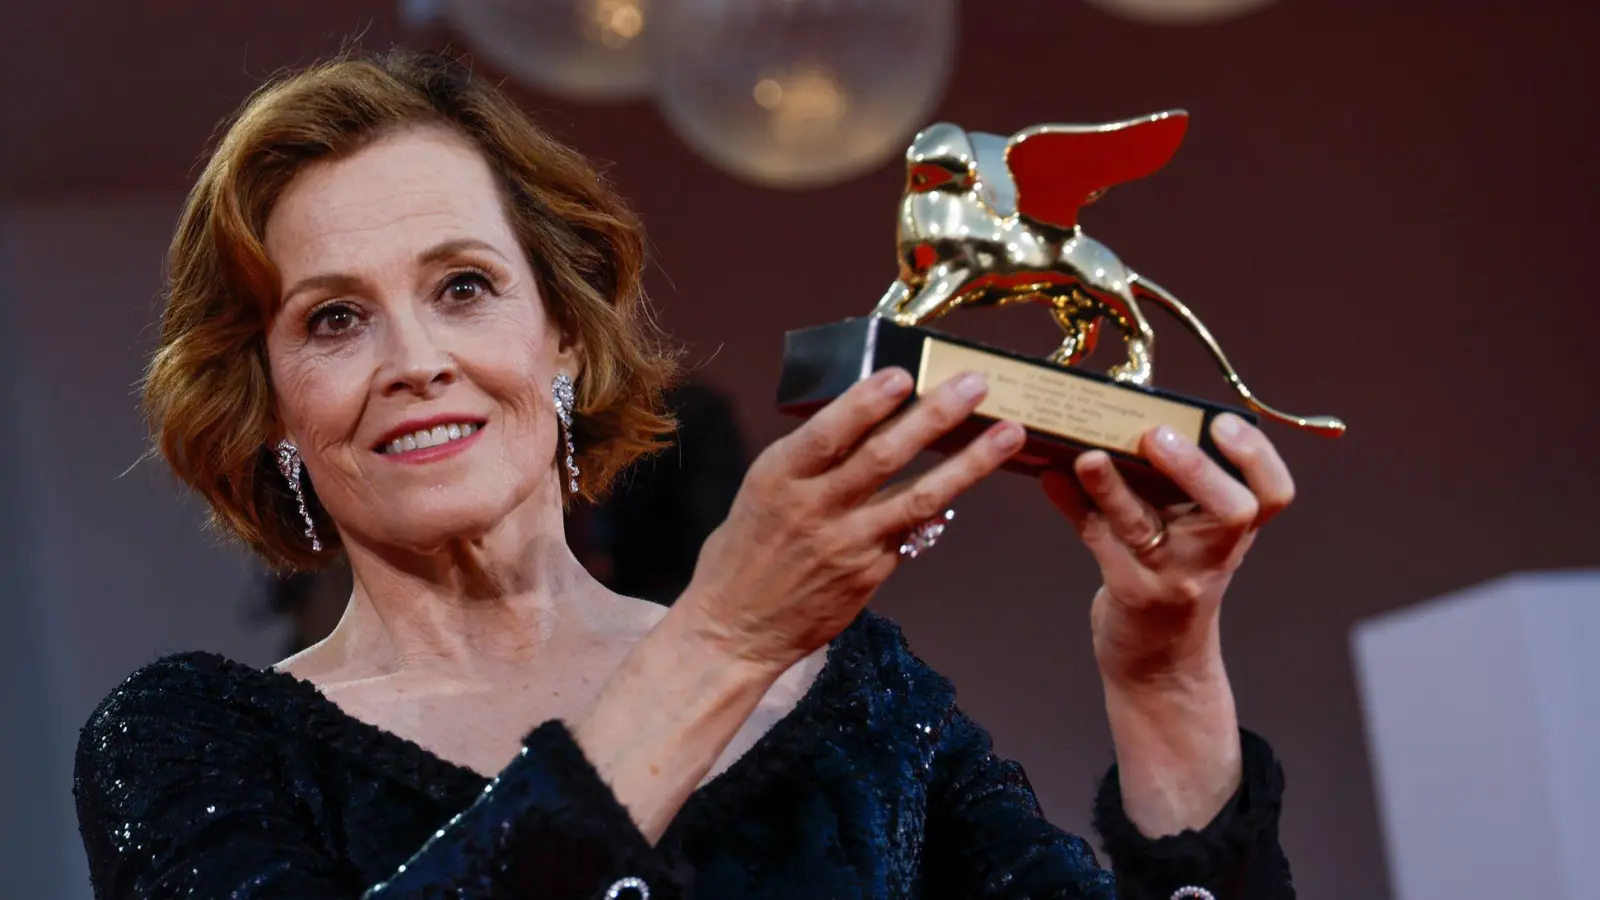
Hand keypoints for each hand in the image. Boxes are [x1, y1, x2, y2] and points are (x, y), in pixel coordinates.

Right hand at [677, 367, 1024, 673]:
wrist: (736, 628)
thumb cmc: (745, 551)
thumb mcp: (763, 490)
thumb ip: (809, 460)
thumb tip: (864, 418)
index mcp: (779, 476)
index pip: (830, 430)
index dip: (868, 401)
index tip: (904, 373)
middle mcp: (815, 507)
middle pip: (885, 455)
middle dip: (936, 416)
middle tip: (975, 385)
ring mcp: (848, 543)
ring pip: (919, 497)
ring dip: (969, 463)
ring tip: (1008, 433)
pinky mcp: (870, 573)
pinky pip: (912, 531)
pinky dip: (942, 504)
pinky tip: (968, 483)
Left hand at [1043, 413, 1294, 689]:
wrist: (1160, 658)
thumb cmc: (1175, 573)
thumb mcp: (1196, 534)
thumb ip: (1182, 485)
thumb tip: (1130, 413)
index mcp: (1238, 530)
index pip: (1272, 493)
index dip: (1257, 455)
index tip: (1222, 423)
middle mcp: (1214, 553)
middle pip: (1229, 510)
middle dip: (1194, 468)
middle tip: (1155, 435)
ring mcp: (1174, 577)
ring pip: (1145, 526)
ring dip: (1113, 487)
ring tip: (1087, 455)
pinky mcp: (1130, 592)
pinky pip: (1098, 539)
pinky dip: (1072, 505)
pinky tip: (1052, 478)